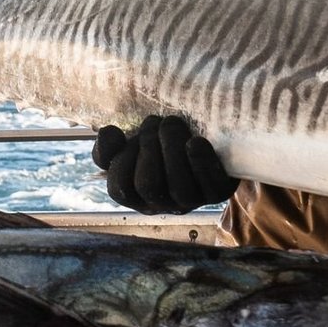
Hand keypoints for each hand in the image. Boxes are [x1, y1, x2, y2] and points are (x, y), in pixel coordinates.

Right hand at [93, 114, 236, 213]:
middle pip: (149, 186)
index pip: (121, 189)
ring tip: (171, 123)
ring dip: (172, 149)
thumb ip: (110, 145)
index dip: (122, 161)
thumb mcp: (131, 145)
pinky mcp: (219, 191)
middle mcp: (165, 204)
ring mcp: (193, 200)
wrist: (209, 143)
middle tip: (154, 122)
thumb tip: (108, 133)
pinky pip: (211, 184)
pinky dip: (202, 161)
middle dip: (148, 148)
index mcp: (139, 196)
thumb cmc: (161, 145)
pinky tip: (195, 141)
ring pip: (179, 186)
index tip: (132, 136)